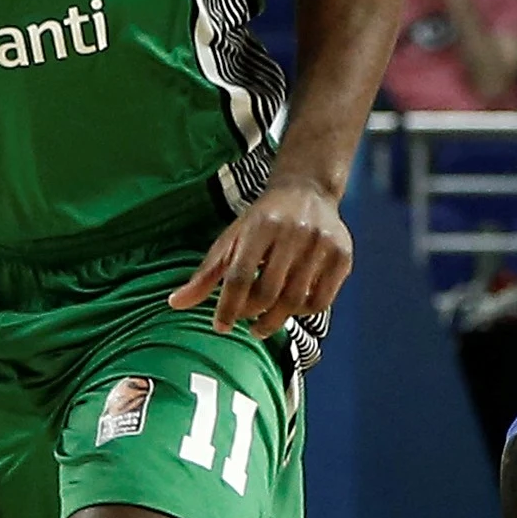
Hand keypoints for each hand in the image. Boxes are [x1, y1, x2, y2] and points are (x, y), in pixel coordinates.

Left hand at [169, 177, 351, 336]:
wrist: (307, 191)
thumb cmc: (262, 221)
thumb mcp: (231, 240)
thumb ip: (205, 274)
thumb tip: (174, 303)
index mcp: (260, 225)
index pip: (239, 276)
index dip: (227, 307)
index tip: (220, 326)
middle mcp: (293, 232)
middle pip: (268, 292)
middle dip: (252, 316)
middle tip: (245, 323)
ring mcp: (321, 244)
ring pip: (295, 301)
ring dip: (275, 320)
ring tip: (263, 322)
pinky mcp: (342, 255)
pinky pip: (321, 301)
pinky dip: (302, 313)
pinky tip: (290, 309)